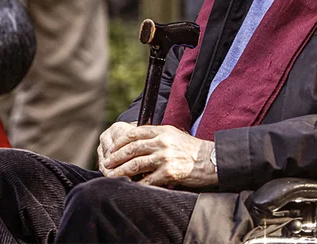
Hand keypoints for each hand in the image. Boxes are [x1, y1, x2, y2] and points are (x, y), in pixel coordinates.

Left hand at [99, 123, 216, 187]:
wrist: (210, 160)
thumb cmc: (191, 148)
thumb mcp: (174, 134)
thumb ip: (156, 135)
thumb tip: (136, 140)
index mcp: (162, 131)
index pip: (135, 133)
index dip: (120, 142)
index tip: (112, 149)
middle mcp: (162, 142)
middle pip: (131, 149)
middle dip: (116, 157)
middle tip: (106, 163)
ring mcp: (164, 158)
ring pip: (135, 164)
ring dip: (120, 171)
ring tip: (111, 176)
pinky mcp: (168, 173)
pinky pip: (147, 180)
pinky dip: (136, 184)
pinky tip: (129, 186)